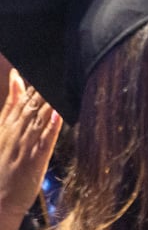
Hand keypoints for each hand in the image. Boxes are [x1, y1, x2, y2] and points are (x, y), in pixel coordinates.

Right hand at [0, 70, 59, 229]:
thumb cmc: (2, 164)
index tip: (48, 66)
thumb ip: (11, 104)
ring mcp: (26, 145)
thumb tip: (17, 77)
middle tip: (58, 69)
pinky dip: (51, 127)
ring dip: (48, 102)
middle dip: (44, 88)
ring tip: (59, 85)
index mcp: (8, 124)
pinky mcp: (35, 159)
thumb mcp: (2, 129)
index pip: (24, 98)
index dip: (36, 82)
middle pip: (32, 105)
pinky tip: (58, 114)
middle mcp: (17, 132)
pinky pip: (45, 141)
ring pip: (39, 119)